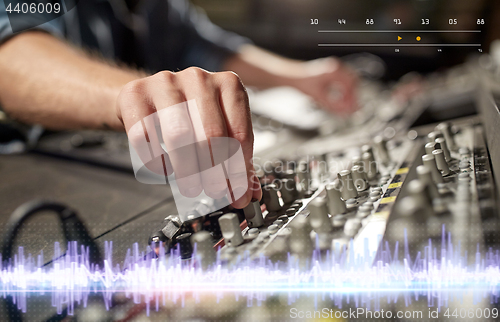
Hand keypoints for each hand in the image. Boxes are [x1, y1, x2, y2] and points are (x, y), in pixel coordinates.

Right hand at [116, 67, 261, 207]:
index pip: (240, 133)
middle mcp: (199, 78)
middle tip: (214, 191)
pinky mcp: (135, 94)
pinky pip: (144, 135)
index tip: (238, 192)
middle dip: (215, 172)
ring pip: (179, 136)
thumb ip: (236, 159)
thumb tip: (249, 192)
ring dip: (187, 170)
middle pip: (211, 135)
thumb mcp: (220, 129)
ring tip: (191, 187)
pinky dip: (156, 160)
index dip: (239, 169)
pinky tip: (164, 170)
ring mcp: (165, 83)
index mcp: (228, 84)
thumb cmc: (189, 114)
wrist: (148, 96)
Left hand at [289, 57, 357, 114]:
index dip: (353, 98)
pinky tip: (340, 99)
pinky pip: (341, 80)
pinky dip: (343, 90)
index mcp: (333, 70)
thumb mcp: (317, 97)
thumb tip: (345, 112)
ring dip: (349, 93)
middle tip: (352, 108)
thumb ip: (333, 105)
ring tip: (347, 105)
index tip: (352, 109)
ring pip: (348, 80)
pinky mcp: (328, 71)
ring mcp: (331, 68)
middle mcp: (334, 67)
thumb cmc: (300, 82)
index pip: (351, 85)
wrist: (289, 76)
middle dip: (353, 96)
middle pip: (353, 81)